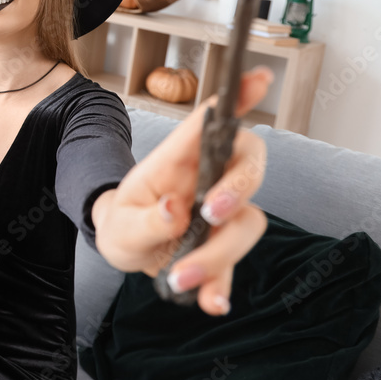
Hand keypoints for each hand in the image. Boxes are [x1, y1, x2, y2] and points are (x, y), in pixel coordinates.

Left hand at [92, 66, 273, 315]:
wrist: (125, 249)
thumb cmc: (124, 221)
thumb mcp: (120, 223)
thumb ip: (145, 219)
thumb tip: (174, 210)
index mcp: (180, 159)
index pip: (214, 121)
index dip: (240, 96)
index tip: (260, 76)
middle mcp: (208, 180)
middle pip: (247, 167)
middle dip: (237, 188)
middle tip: (210, 214)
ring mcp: (220, 215)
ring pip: (245, 223)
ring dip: (218, 254)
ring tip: (180, 280)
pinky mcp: (222, 250)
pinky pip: (235, 266)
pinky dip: (223, 285)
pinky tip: (212, 303)